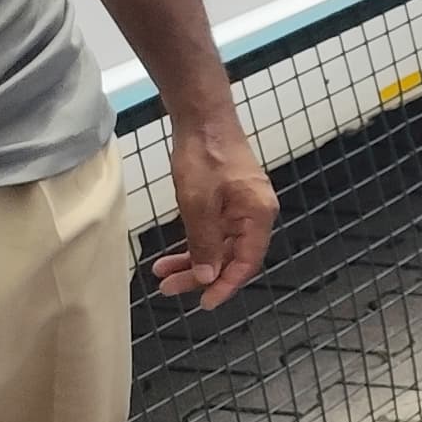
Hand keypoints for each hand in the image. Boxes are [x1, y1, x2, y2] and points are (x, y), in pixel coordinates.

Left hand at [152, 109, 277, 308]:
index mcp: (258, 215)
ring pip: (219, 246)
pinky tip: (172, 255)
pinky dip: (194, 244)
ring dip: (193, 262)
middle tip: (170, 289)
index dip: (226, 285)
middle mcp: (255, 214)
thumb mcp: (198, 203)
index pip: (246, 262)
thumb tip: (207, 276)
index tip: (205, 303)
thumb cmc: (204, 155)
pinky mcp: (228, 201)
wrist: (203, 118)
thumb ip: (204, 242)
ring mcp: (242, 208)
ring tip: (163, 275)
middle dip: (201, 276)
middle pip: (231, 257)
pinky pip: (213, 232)